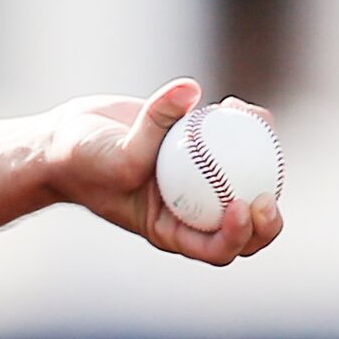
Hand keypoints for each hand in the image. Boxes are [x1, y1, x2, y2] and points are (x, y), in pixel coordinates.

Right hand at [35, 80, 283, 267]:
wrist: (70, 138)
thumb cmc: (83, 159)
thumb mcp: (114, 153)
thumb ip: (151, 125)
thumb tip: (191, 89)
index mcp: (173, 231)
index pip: (216, 248)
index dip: (238, 235)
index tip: (240, 205)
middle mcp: (193, 211)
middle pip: (246, 226)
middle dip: (267, 218)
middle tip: (267, 193)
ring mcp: (201, 180)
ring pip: (249, 179)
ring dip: (263, 156)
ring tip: (253, 120)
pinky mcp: (203, 149)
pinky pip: (237, 142)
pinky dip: (243, 124)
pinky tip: (233, 103)